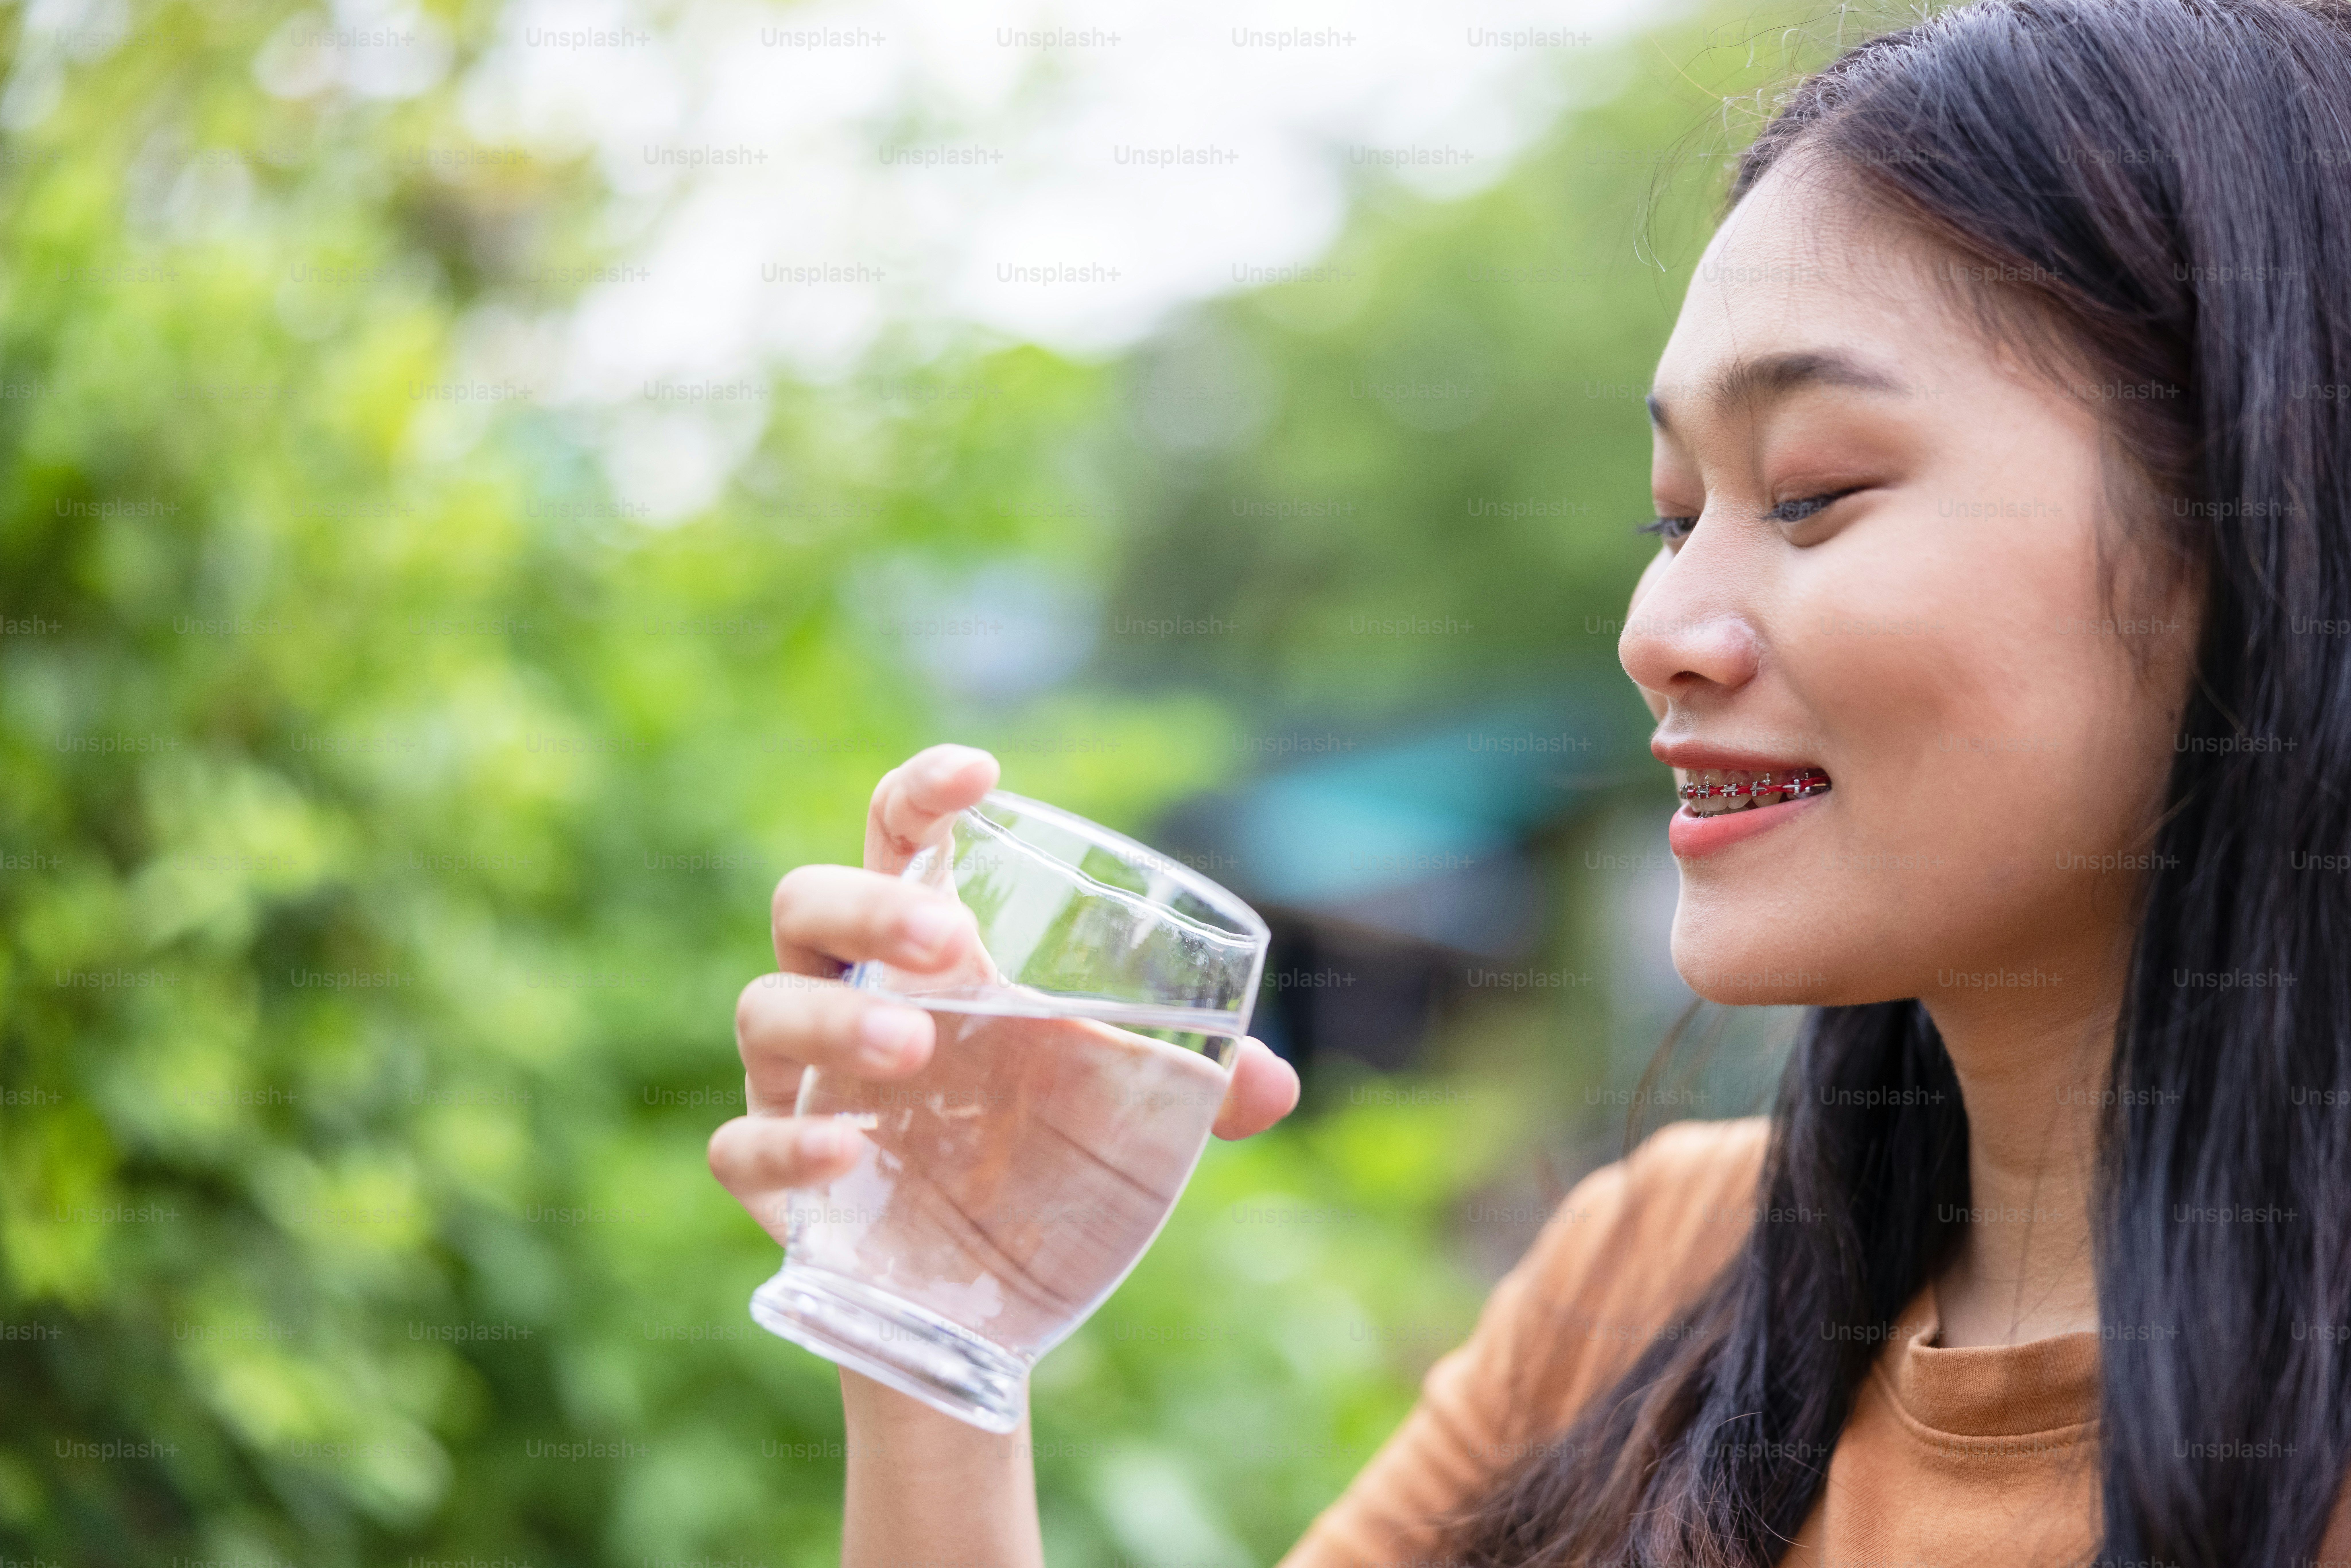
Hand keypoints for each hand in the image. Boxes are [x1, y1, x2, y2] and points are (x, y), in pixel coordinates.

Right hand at [707, 743, 1301, 1246]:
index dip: (922, 792)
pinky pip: (740, 1145)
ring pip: (765, 1009)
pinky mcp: (772, 1175)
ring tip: (916, 1048)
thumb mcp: (1112, 1103)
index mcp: (913, 949)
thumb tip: (1275, 1084)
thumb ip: (1198, 1088)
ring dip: (837, 1020)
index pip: (898, 838)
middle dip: (869, 908)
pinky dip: (786, 1144)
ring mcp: (791, 1080)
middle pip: (807, 904)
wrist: (975, 1285)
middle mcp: (837, 992)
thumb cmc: (1031, 1144)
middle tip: (951, 942)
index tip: (979, 773)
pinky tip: (847, 1154)